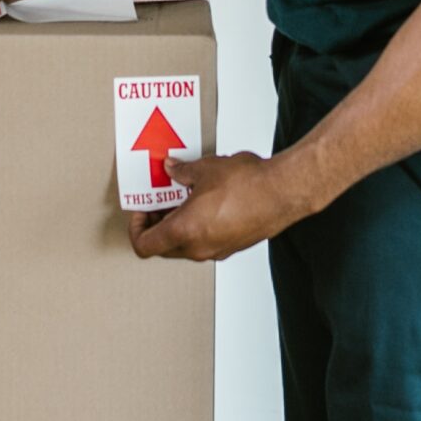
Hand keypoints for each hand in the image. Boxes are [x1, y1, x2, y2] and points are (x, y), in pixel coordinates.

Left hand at [127, 151, 310, 262]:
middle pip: (163, 247)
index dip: (136, 228)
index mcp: (185, 232)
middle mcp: (199, 248)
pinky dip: (197, 227)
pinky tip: (204, 203)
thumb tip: (172, 170)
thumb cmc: (249, 185)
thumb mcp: (205, 170)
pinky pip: (205, 242)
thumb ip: (182, 172)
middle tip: (159, 201)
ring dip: (177, 225)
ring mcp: (218, 250)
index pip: (144, 245)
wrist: (284, 192)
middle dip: (156, 224)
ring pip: (185, 246)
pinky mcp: (233, 246)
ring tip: (182, 198)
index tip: (141, 210)